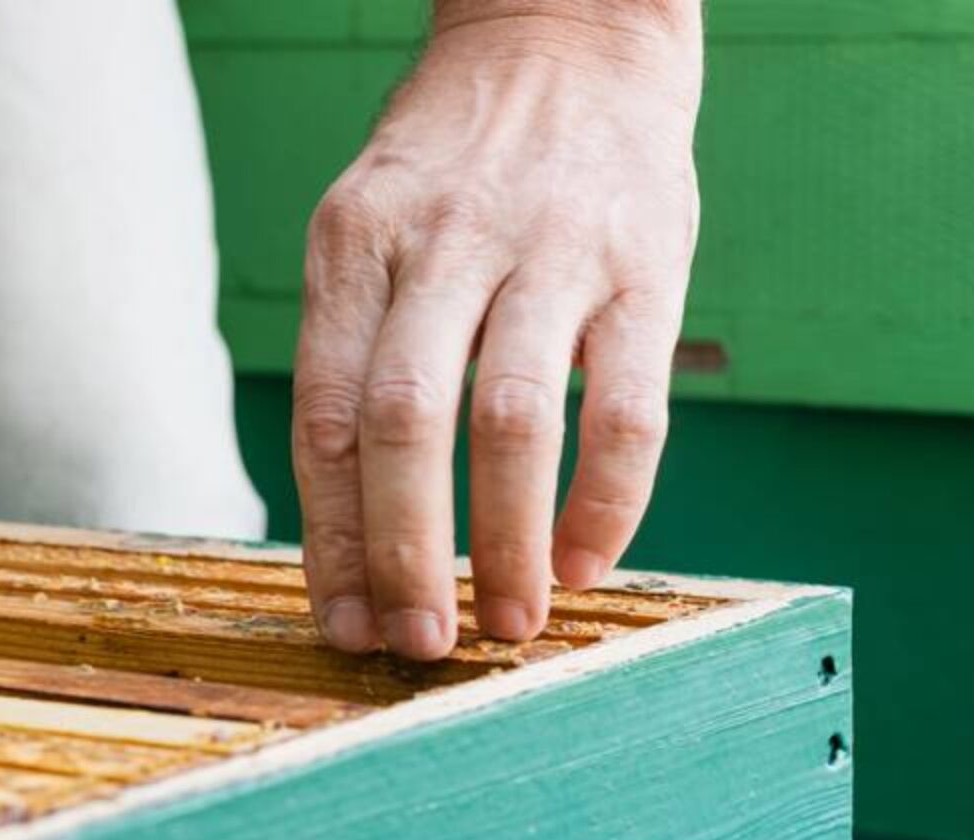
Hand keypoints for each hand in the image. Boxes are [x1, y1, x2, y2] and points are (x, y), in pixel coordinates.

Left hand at [292, 4, 701, 659]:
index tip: (344, 625)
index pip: (326, 419)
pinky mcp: (647, 263)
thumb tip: (344, 530)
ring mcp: (549, 250)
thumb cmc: (452, 170)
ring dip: (506, 544)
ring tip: (506, 623)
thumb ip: (354, 355)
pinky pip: (625, 409)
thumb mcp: (370, 232)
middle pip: (404, 426)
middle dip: (406, 553)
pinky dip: (605, 503)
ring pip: (511, 424)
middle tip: (420, 645)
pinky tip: (583, 561)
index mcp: (353, 247)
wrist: (568, 35)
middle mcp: (441, 245)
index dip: (332, 539)